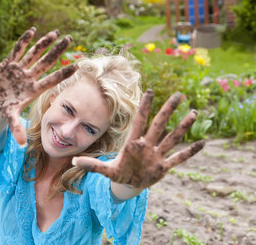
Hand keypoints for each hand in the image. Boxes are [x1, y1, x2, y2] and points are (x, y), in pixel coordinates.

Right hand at [0, 27, 76, 145]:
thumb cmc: (8, 109)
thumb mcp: (11, 118)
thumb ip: (17, 129)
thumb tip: (22, 145)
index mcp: (33, 89)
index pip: (51, 80)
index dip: (63, 73)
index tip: (77, 66)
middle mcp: (30, 77)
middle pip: (46, 62)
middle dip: (57, 51)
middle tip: (70, 39)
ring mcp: (20, 69)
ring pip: (34, 53)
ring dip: (43, 43)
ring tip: (56, 33)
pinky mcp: (9, 63)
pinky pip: (17, 50)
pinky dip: (23, 41)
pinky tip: (32, 30)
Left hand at [72, 90, 204, 188]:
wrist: (128, 184)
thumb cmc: (118, 172)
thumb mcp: (105, 170)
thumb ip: (92, 165)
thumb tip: (73, 161)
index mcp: (132, 143)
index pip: (139, 122)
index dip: (144, 107)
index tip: (149, 91)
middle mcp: (146, 146)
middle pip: (158, 125)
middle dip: (167, 111)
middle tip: (178, 94)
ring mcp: (156, 156)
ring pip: (171, 139)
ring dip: (183, 127)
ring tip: (194, 112)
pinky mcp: (163, 168)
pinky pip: (178, 159)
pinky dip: (189, 153)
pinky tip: (202, 143)